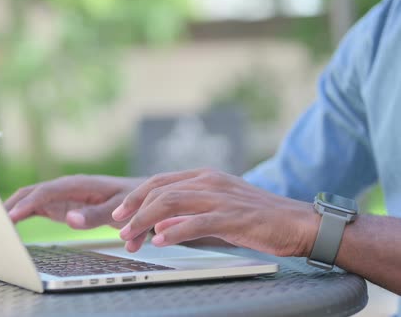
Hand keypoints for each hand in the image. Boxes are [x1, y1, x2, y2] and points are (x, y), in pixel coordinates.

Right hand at [5, 175, 143, 228]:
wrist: (137, 197)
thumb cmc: (130, 201)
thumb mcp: (117, 209)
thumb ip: (95, 215)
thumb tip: (70, 219)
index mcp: (77, 184)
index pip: (45, 191)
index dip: (27, 203)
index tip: (10, 217)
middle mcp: (64, 187)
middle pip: (30, 192)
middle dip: (10, 204)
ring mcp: (60, 196)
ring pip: (28, 199)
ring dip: (11, 209)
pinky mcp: (59, 205)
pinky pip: (34, 208)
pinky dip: (20, 214)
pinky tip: (8, 225)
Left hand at [112, 168, 319, 255]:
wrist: (297, 222)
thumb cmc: (257, 218)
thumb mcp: (216, 209)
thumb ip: (188, 213)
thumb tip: (159, 224)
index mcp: (203, 176)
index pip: (159, 182)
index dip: (135, 198)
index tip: (120, 215)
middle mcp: (208, 182)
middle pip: (159, 191)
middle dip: (133, 211)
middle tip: (119, 231)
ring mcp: (220, 197)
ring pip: (171, 203)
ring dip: (145, 221)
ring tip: (131, 237)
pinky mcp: (232, 217)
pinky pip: (196, 222)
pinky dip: (174, 231)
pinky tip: (160, 241)